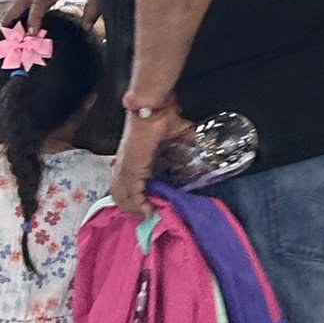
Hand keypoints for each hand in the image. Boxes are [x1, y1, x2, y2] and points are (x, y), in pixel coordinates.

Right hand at [3, 0, 97, 33]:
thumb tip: (85, 27)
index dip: (34, 17)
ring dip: (14, 8)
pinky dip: (24, 3)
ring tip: (4, 24)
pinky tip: (20, 14)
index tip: (30, 32)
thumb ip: (92, 10)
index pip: (40, 2)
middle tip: (1, 28)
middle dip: (12, 13)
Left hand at [110, 103, 189, 217]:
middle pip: (118, 194)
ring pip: (120, 196)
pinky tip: (147, 210)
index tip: (147, 206)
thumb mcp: (177, 133)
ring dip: (133, 208)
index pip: (125, 184)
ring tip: (146, 214)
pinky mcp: (131, 168)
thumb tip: (204, 147)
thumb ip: (188, 141)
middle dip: (131, 208)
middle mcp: (124, 165)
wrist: (152, 108)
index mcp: (132, 158)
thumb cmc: (161, 116)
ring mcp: (125, 167)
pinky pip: (130, 192)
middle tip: (146, 214)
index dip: (133, 198)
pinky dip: (137, 204)